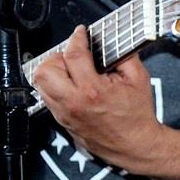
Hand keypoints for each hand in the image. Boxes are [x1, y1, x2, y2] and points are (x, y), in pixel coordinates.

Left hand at [31, 25, 164, 169]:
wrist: (134, 145)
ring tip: (70, 70)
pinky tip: (72, 84)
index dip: (76, 38)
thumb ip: (124, 55)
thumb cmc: (137, 116)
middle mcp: (73, 102)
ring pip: (40, 84)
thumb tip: (110, 42)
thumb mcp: (139, 78)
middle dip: (57, 57)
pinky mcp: (62, 120)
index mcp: (92, 90)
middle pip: (44, 70)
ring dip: (53, 72)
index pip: (73, 55)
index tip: (81, 33)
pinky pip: (47, 96)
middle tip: (71, 56)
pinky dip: (55, 85)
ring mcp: (64, 113)